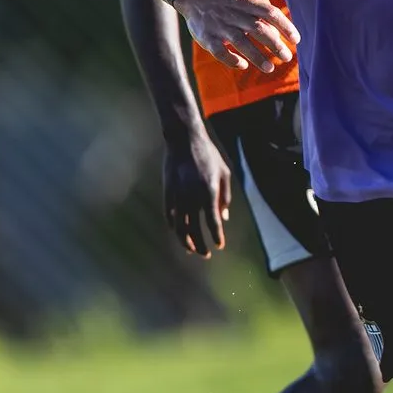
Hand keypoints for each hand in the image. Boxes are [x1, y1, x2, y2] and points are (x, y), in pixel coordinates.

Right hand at [162, 131, 232, 256]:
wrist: (183, 139)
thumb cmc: (208, 155)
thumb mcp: (224, 173)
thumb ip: (225, 197)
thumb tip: (223, 218)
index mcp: (209, 191)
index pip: (213, 222)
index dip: (217, 236)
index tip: (220, 245)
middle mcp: (192, 195)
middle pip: (194, 229)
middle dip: (201, 245)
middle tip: (206, 254)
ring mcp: (177, 194)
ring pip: (179, 226)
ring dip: (185, 241)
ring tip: (192, 250)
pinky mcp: (167, 191)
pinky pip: (169, 215)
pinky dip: (174, 227)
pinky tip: (180, 233)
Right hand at [173, 0, 299, 71]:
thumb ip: (263, 5)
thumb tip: (279, 24)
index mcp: (246, 2)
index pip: (270, 13)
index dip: (285, 26)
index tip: (296, 40)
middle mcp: (234, 13)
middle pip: (258, 29)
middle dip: (274, 45)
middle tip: (287, 57)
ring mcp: (220, 26)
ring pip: (241, 42)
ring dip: (257, 57)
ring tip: (270, 68)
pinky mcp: (207, 37)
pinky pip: (220, 52)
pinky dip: (232, 60)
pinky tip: (243, 65)